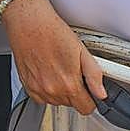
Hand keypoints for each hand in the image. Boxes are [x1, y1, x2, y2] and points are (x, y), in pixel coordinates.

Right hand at [1, 0, 105, 114]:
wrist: (28, 22)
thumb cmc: (52, 31)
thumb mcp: (81, 50)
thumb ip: (94, 75)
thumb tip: (101, 93)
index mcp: (69, 84)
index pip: (87, 108)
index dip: (90, 98)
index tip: (88, 89)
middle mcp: (53, 90)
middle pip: (71, 104)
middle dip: (74, 91)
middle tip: (71, 70)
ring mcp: (38, 89)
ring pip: (56, 101)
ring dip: (60, 90)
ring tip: (58, 67)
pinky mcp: (27, 85)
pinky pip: (41, 97)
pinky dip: (45, 88)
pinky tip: (47, 71)